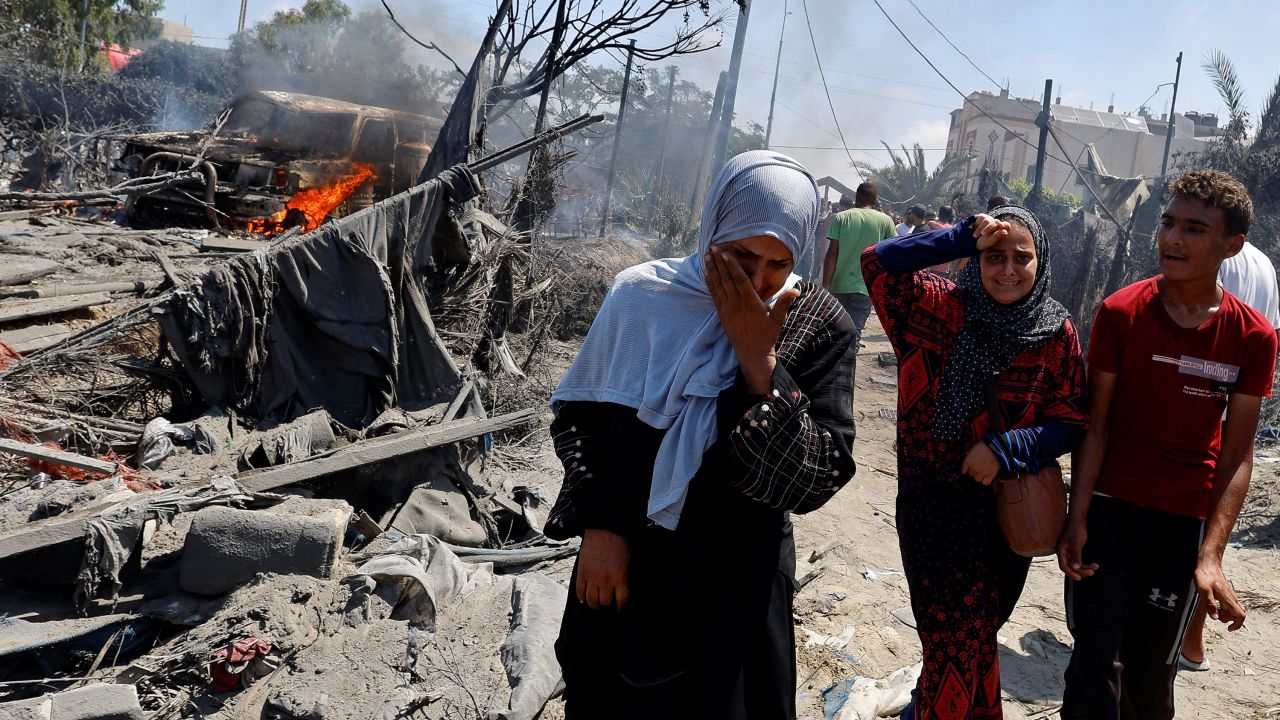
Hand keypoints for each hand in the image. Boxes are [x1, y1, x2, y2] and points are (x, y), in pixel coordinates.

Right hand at [576, 528, 629, 609]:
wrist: (603, 530)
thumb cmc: (618, 545)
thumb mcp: (627, 563)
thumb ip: (623, 578)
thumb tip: (620, 592)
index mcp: (620, 577)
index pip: (621, 599)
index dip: (620, 606)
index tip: (619, 607)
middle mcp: (606, 579)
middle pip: (605, 602)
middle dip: (606, 605)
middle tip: (606, 604)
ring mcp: (592, 577)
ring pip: (591, 600)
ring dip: (594, 604)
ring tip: (596, 603)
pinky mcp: (582, 573)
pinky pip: (580, 591)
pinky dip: (582, 597)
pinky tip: (585, 598)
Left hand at [705, 246, 797, 394]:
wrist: (753, 353)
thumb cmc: (767, 334)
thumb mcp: (778, 319)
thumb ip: (785, 302)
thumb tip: (796, 290)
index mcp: (751, 303)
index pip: (740, 280)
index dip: (732, 266)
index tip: (725, 254)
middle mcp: (737, 304)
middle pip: (726, 279)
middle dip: (719, 263)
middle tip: (713, 248)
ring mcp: (727, 309)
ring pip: (718, 285)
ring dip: (712, 270)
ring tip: (707, 256)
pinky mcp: (721, 314)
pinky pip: (714, 295)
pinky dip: (710, 283)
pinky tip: (707, 273)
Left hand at [961, 442, 1000, 484]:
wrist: (996, 446)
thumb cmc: (984, 446)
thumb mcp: (972, 449)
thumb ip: (968, 458)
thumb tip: (965, 467)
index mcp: (968, 461)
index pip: (965, 470)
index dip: (968, 469)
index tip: (970, 468)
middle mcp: (974, 468)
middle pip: (971, 474)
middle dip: (974, 471)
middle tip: (980, 466)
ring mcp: (982, 472)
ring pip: (977, 479)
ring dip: (979, 475)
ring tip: (984, 471)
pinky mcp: (990, 475)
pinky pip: (985, 482)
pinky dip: (985, 481)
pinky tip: (987, 477)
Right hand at [972, 213, 1011, 250]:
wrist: (970, 241)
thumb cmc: (982, 243)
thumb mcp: (989, 241)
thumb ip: (997, 236)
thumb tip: (1005, 231)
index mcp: (1001, 231)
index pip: (1007, 225)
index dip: (1005, 225)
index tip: (1001, 227)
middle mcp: (996, 224)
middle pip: (996, 222)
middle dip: (989, 228)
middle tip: (983, 234)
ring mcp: (990, 220)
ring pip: (988, 221)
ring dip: (980, 229)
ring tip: (975, 236)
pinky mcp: (983, 217)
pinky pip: (982, 219)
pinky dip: (978, 227)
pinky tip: (975, 233)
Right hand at [1056, 517, 1098, 580]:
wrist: (1078, 520)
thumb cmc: (1075, 529)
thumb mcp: (1076, 543)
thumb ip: (1075, 556)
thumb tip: (1075, 568)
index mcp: (1061, 551)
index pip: (1063, 566)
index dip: (1071, 573)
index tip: (1079, 578)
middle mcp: (1064, 553)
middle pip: (1070, 567)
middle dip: (1081, 571)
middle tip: (1091, 572)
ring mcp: (1069, 553)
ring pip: (1076, 565)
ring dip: (1085, 568)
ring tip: (1095, 568)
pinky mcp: (1074, 552)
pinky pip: (1079, 561)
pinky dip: (1086, 564)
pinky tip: (1094, 564)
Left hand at [1194, 557, 1245, 630]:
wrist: (1208, 564)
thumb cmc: (1205, 576)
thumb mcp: (1204, 591)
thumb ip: (1210, 605)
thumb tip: (1215, 618)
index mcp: (1228, 599)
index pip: (1241, 616)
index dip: (1237, 625)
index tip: (1229, 628)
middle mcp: (1232, 597)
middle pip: (1239, 614)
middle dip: (1229, 619)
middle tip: (1216, 615)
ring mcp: (1231, 594)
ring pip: (1235, 609)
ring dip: (1226, 613)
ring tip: (1214, 609)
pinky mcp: (1227, 592)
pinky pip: (1230, 604)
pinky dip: (1224, 608)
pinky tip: (1214, 603)